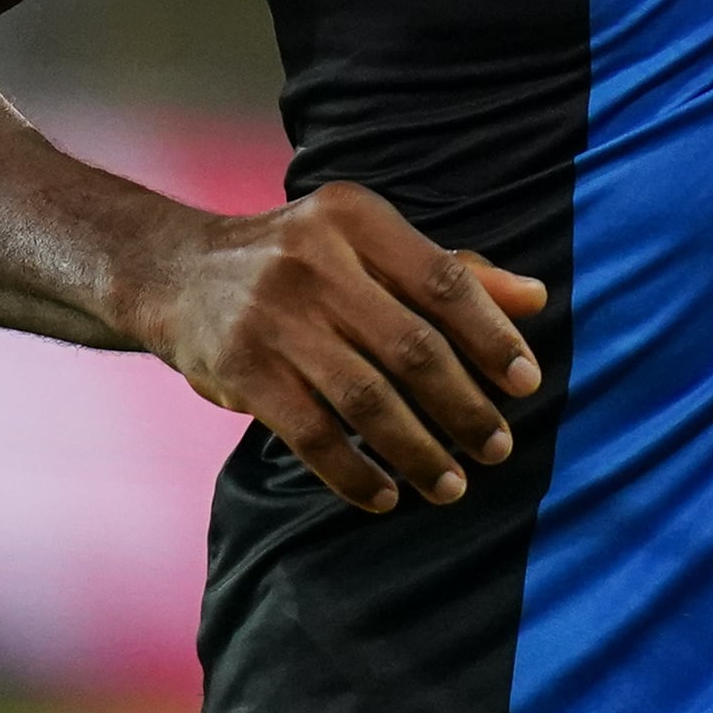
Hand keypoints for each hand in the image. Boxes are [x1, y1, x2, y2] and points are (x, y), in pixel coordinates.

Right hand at [126, 178, 548, 513]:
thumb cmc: (299, 260)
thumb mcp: (368, 244)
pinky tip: (385, 495)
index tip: (526, 384)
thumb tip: (535, 299)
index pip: (443, 280)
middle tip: (497, 448)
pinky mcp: (240, 370)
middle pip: (411, 346)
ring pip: (365, 399)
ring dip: (418, 450)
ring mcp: (273, 317)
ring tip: (452, 485)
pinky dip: (354, 474)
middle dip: (463, 406)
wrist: (176, 273)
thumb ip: (450, 270)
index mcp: (356, 217)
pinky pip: (312, 435)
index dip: (492, 336)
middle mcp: (314, 259)